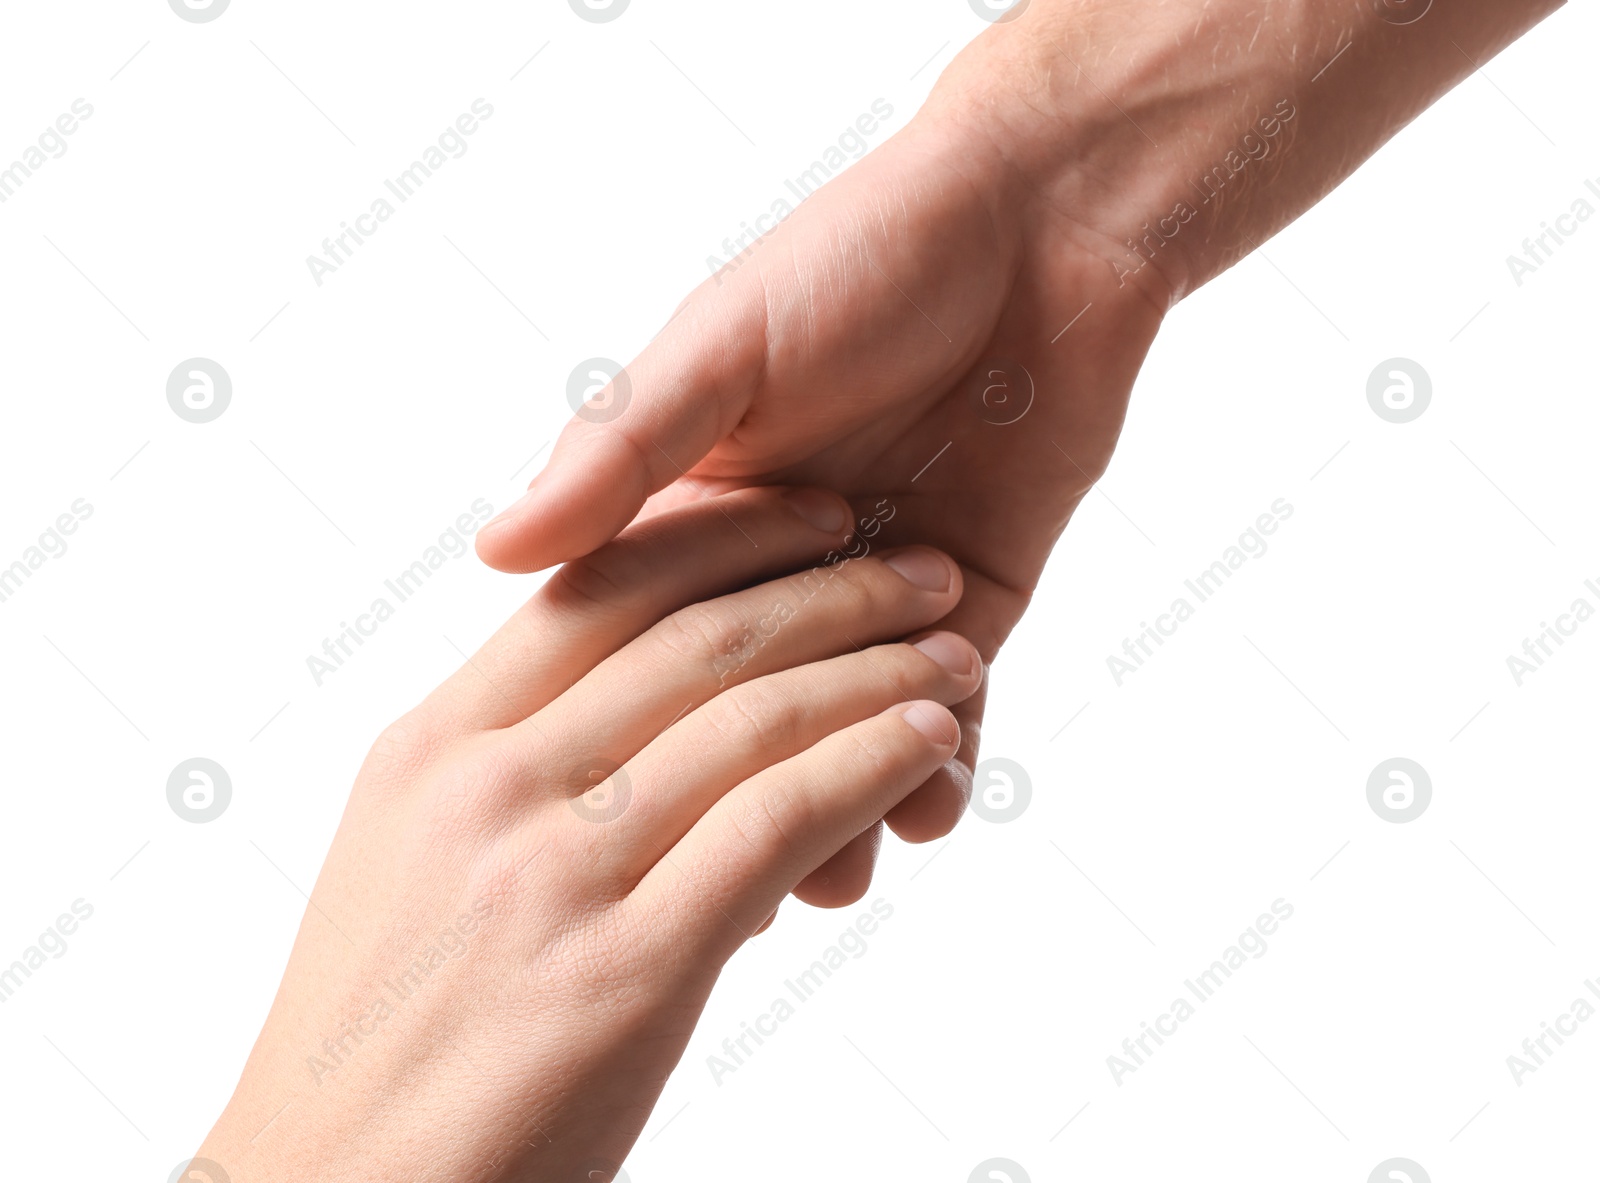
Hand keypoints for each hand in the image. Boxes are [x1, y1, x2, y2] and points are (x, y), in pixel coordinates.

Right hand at [194, 487, 982, 1180]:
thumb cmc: (386, 1044)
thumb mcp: (415, 875)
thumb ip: (520, 782)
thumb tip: (652, 744)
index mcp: (430, 748)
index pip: (595, 589)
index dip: (721, 534)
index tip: (808, 514)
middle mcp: (485, 785)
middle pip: (690, 636)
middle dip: (826, 587)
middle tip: (913, 563)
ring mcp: (548, 872)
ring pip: (749, 719)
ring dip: (875, 674)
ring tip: (952, 657)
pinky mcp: (621, 971)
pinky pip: (775, 826)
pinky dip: (867, 768)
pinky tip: (927, 748)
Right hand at [476, 72, 1169, 846]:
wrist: (1044, 226)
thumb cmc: (863, 258)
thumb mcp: (723, 347)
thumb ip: (624, 452)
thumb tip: (499, 552)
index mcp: (701, 501)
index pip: (653, 636)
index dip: (638, 725)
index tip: (608, 818)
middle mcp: (787, 554)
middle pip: (754, 701)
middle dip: (746, 791)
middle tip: (725, 890)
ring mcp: (883, 580)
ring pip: (853, 716)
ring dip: (847, 796)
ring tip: (837, 878)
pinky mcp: (976, 590)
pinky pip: (955, 694)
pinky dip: (944, 753)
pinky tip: (933, 804)